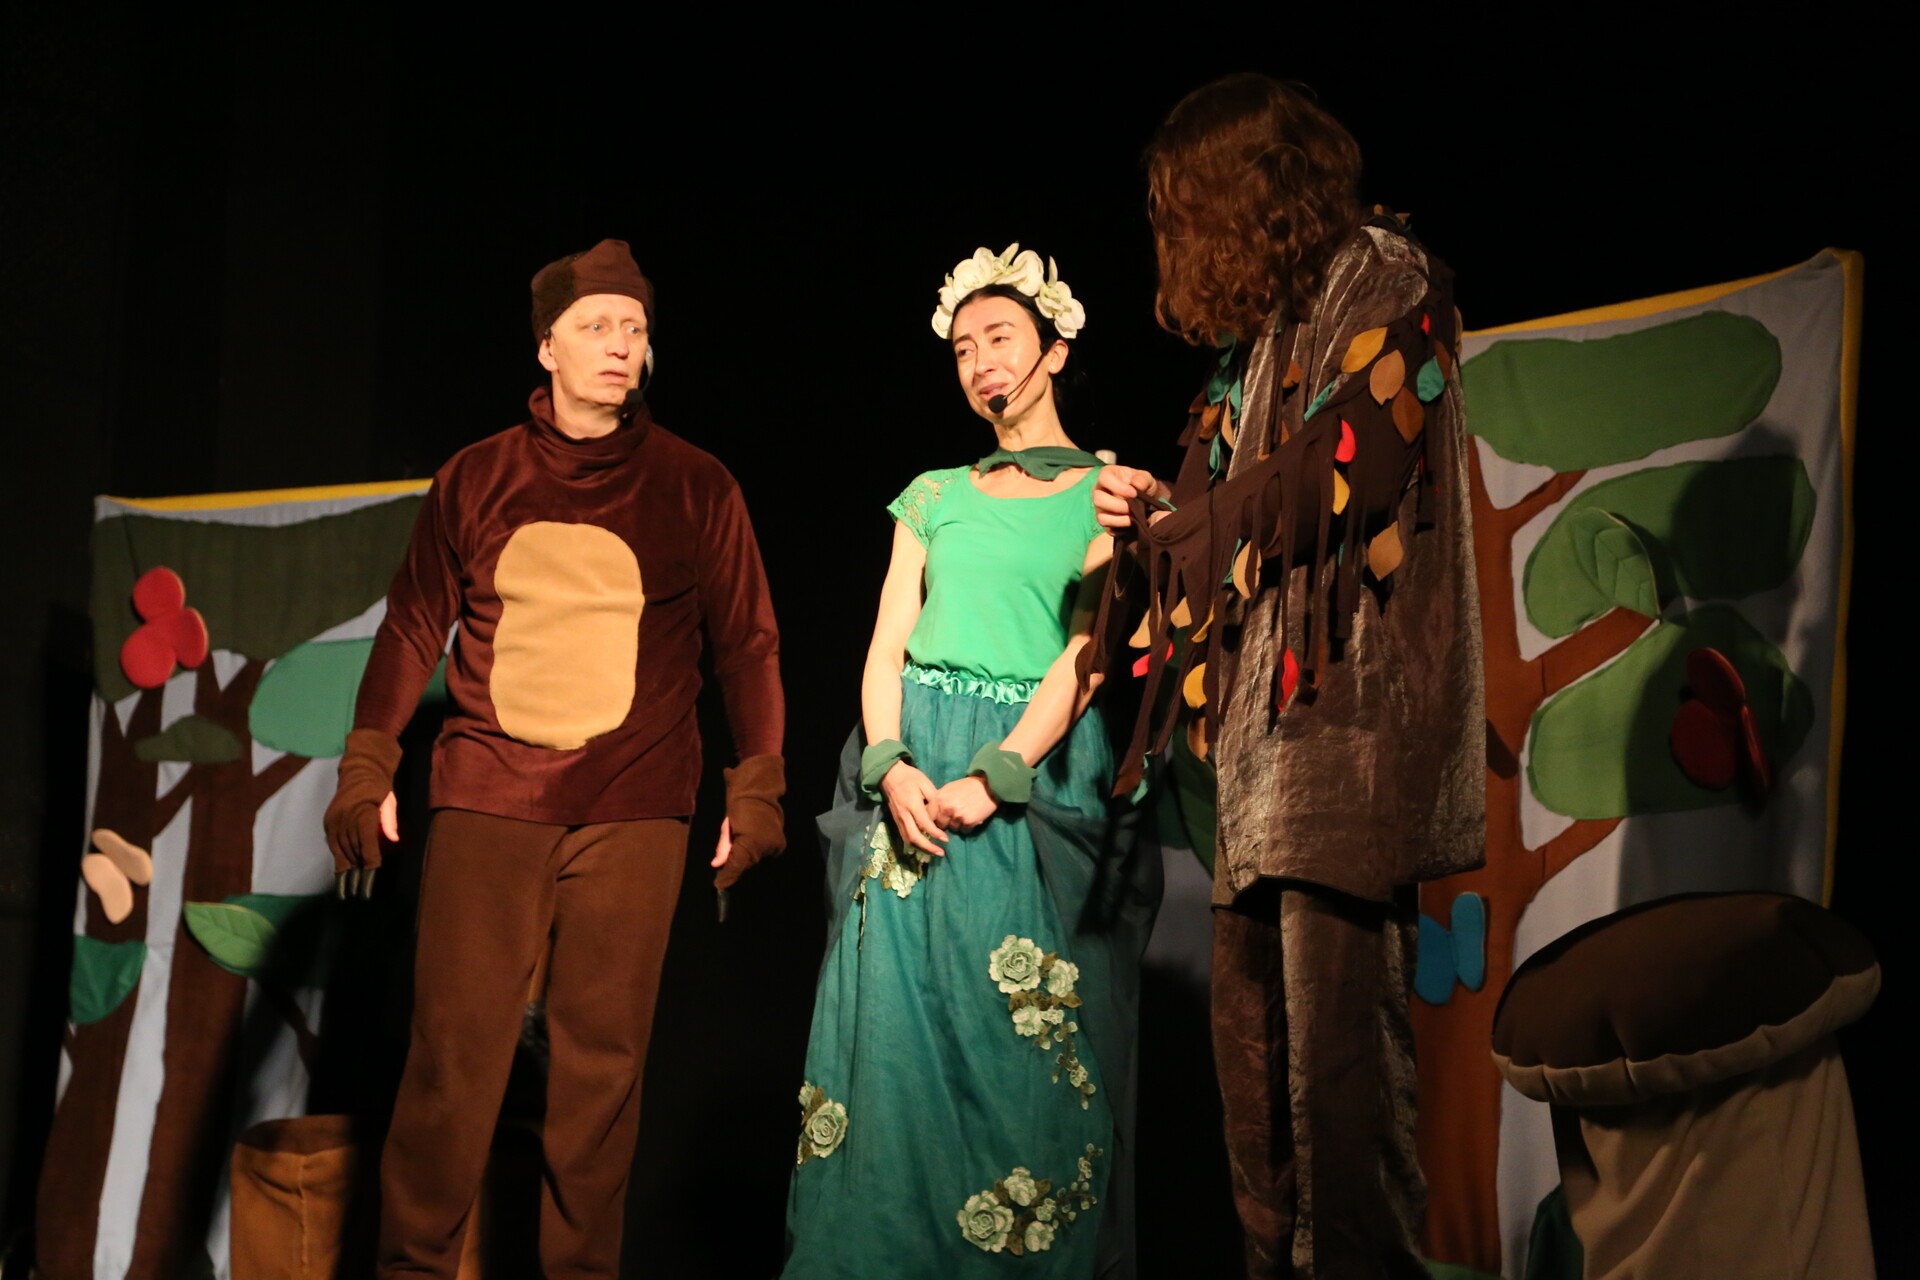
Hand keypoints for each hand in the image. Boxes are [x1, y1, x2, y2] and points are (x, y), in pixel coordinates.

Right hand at [331, 792, 396, 899]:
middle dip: (358, 872)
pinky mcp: (328, 823)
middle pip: (353, 851)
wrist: (358, 772)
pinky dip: (338, 860)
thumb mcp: (390, 802)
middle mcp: (346, 819)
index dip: (370, 863)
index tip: (371, 879)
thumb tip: (394, 840)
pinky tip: (341, 875)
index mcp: (363, 813)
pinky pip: (332, 846)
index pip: (366, 844)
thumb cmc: (379, 790)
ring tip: (350, 890)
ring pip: (341, 850)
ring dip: (348, 869)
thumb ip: (389, 821)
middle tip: (362, 892)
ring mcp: (334, 821)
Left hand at [715, 754, 785, 889]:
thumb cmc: (740, 802)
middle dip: (735, 867)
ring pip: (755, 859)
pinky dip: (754, 853)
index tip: (718, 886)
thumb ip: (724, 847)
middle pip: (747, 864)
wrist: (761, 787)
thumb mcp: (727, 824)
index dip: (727, 876)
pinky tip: (746, 850)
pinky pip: (763, 853)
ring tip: (733, 859)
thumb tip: (717, 865)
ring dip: (745, 859)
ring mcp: (776, 845)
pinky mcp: (780, 843)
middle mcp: (768, 846)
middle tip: (723, 872)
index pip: (738, 865)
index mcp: (753, 841)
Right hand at [881, 761, 948, 856]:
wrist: (889, 775)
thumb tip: (942, 813)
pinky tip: (923, 845)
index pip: (924, 824)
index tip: (946, 839)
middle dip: (928, 847)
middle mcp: (904, 814)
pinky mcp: (896, 820)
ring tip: (934, 852)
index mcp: (912, 804)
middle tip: (941, 853)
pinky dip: (914, 844)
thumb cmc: (910, 777)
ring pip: (908, 839)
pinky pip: (904, 836)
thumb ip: (934, 798)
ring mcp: (898, 819)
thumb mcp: (925, 783)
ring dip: (921, 848)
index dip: (935, 833)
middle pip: (914, 837)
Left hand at [930, 776, 997, 830]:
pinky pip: (965, 831)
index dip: (932, 820)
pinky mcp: (969, 822)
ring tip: (965, 814)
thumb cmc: (966, 786)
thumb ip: (937, 801)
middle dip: (946, 822)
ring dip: (958, 825)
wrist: (988, 785)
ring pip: (953, 829)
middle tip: (954, 815)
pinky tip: (972, 816)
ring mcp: (957, 816)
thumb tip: (927, 813)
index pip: (927, 817)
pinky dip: (968, 826)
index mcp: (938, 799)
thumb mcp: (947, 789)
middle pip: (940, 825)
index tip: (936, 820)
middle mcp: (946, 809)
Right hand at [1093, 465, 1169, 530]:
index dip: (1118, 487)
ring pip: (1101, 517)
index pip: (1104, 478)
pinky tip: (1131, 523)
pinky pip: (1108, 528)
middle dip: (1118, 506)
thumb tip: (1137, 486)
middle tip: (1133, 508)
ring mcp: (1099, 508)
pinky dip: (1121, 527)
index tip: (1134, 493)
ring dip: (1119, 520)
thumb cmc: (1141, 484)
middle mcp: (1098, 491)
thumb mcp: (1145, 477)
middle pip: (1098, 499)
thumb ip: (1143, 479)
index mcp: (1107, 475)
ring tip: (1133, 517)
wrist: (1144, 498)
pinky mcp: (1105, 522)